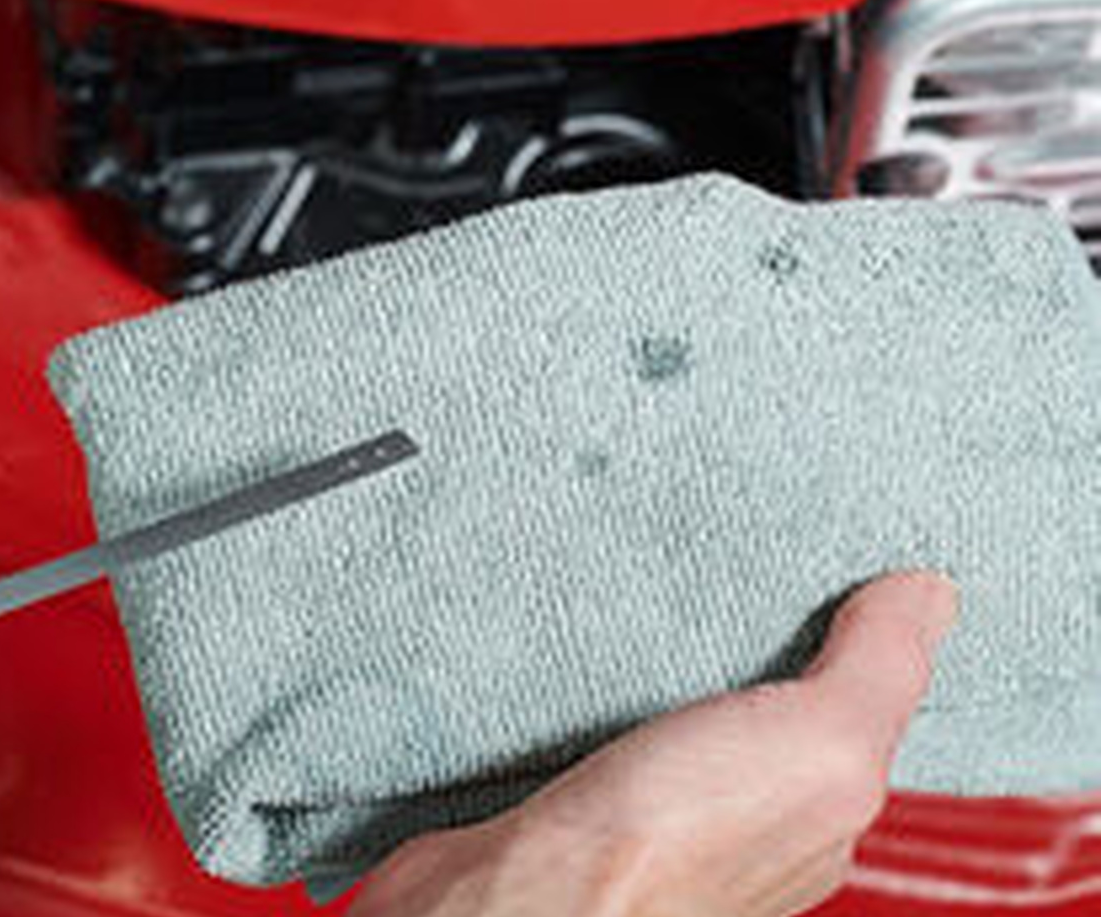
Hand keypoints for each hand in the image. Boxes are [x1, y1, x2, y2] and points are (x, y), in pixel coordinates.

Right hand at [352, 572, 958, 916]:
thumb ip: (876, 673)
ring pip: (677, 716)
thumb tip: (928, 595)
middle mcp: (738, 822)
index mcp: (813, 816)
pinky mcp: (572, 796)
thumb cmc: (664, 848)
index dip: (854, 641)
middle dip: (756, 643)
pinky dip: (599, 681)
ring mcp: (651, 812)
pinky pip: (600, 721)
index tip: (839, 568)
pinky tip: (587, 645)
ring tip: (657, 590)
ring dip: (668, 658)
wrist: (517, 892)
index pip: (854, 718)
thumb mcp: (819, 746)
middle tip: (741, 562)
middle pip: (763, 713)